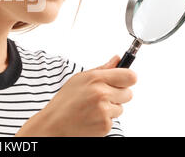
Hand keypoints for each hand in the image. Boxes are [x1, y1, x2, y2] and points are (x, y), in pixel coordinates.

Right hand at [15, 55, 136, 136]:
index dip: (128, 78)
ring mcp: (104, 110)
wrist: (55, 123)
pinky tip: (91, 117)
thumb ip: (102, 69)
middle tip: (102, 97)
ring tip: (93, 108)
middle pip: (129, 93)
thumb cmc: (66, 100)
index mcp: (96, 78)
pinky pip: (114, 120)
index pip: (130, 76)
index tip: (124, 81)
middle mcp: (102, 93)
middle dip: (118, 95)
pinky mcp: (105, 125)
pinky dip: (105, 120)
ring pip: (121, 108)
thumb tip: (117, 59)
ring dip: (111, 108)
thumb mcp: (80, 79)